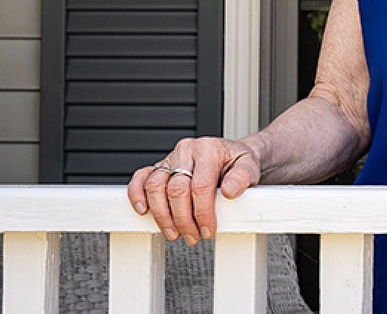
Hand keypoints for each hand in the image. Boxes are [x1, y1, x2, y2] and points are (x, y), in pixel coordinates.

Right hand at [126, 137, 259, 243]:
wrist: (233, 156)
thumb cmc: (238, 162)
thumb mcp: (250, 167)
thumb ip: (242, 177)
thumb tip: (230, 191)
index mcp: (208, 149)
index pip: (200, 186)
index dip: (203, 213)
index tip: (208, 230)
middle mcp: (186, 151)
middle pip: (176, 190)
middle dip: (184, 220)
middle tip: (194, 236)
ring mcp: (170, 159)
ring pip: (155, 187)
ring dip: (162, 216)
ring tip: (174, 232)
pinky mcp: (159, 168)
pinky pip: (141, 179)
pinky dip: (137, 195)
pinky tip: (144, 211)